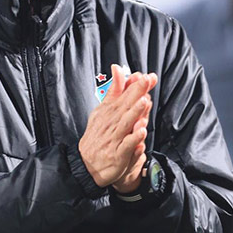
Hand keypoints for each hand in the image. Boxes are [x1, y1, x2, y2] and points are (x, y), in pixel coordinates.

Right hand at [78, 64, 157, 188]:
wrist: (86, 163)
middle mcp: (112, 123)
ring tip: (143, 101)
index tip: (144, 76)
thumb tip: (118, 69)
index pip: (123, 95)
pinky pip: (127, 145)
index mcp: (110, 111)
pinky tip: (141, 132)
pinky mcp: (118, 153)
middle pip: (125, 106)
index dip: (134, 85)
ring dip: (135, 112)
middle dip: (136, 93)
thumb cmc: (98, 135)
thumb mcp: (103, 109)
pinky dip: (134, 139)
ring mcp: (115, 138)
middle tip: (146, 81)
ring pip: (126, 123)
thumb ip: (114, 90)